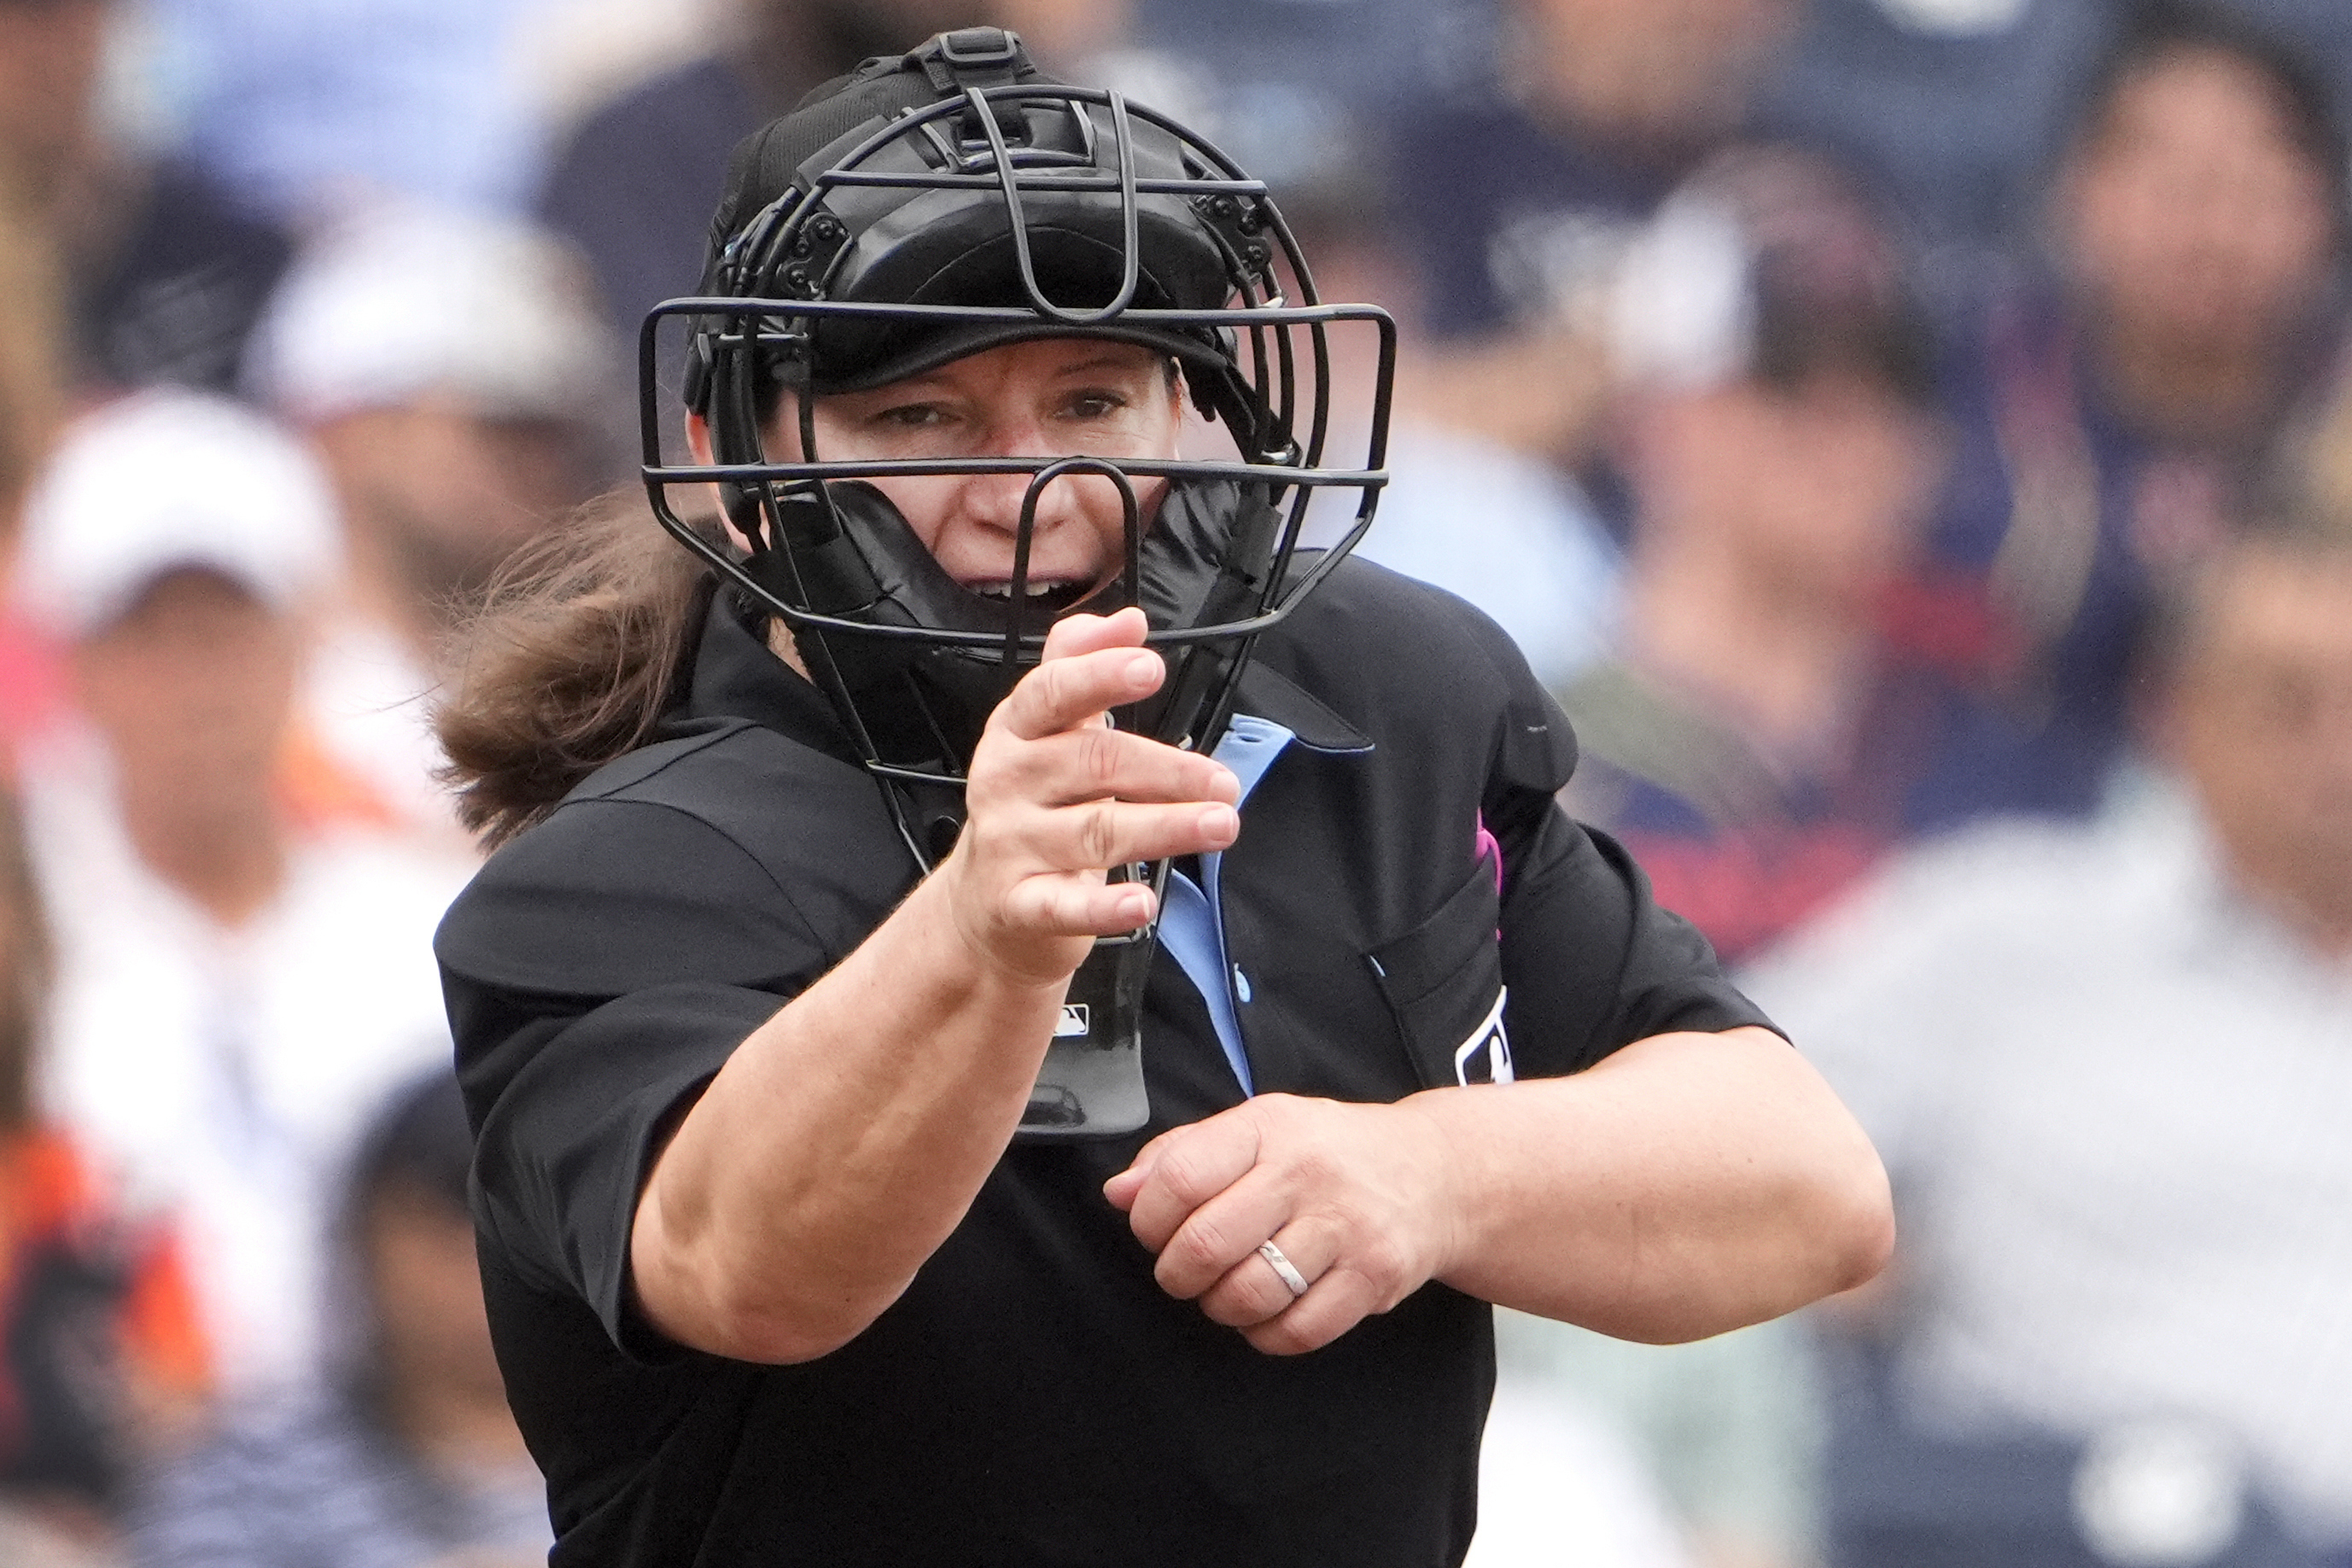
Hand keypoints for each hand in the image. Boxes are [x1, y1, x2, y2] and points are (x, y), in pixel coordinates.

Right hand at [940, 606, 1240, 984]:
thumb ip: (1080, 666)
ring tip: (1219, 824)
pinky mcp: (1020, 905)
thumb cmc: (1033, 807)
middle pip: (1091, 763)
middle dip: (1166, 770)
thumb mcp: (1048, 731)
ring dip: (1164, 827)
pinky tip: (1142, 903)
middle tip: (1222, 782)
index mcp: (1017, 731)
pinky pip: (1064, 906)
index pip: (1051, 693)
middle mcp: (1007, 782)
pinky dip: (1105, 906)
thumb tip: (1128, 620)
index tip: (1149, 668)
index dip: (1099, 676)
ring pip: (1093, 832)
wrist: (986, 905)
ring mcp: (1010, 845)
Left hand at [1103, 1093, 1462, 1354]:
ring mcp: (1346, 1227)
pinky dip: (1267, 1335)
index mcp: (1268, 1128)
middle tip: (1184, 1272)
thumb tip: (1119, 1195)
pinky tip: (1267, 1314)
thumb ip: (1181, 1155)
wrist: (1432, 1173)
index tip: (1154, 1230)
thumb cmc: (1326, 1153)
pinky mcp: (1375, 1276)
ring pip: (1249, 1295)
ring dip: (1221, 1307)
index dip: (1148, 1220)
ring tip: (1226, 1291)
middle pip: (1206, 1245)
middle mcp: (1307, 1173)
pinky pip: (1297, 1331)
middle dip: (1177, 1273)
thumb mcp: (1256, 1128)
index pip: (1180, 1179)